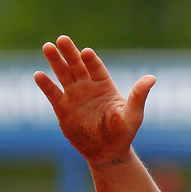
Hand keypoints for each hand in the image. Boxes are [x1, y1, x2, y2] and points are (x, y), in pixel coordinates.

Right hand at [35, 35, 155, 167]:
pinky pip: (53, 93)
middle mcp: (88, 87)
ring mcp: (74, 96)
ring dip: (55, 61)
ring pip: (63, 74)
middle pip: (77, 65)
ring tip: (48, 47)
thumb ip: (138, 95)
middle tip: (62, 39)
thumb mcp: (133, 114)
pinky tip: (38, 74)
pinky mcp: (62, 109)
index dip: (91, 60)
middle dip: (70, 52)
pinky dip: (46, 84)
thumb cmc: (123, 133)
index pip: (96, 68)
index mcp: (105, 85)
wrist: (107, 152)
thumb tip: (151, 78)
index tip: (87, 52)